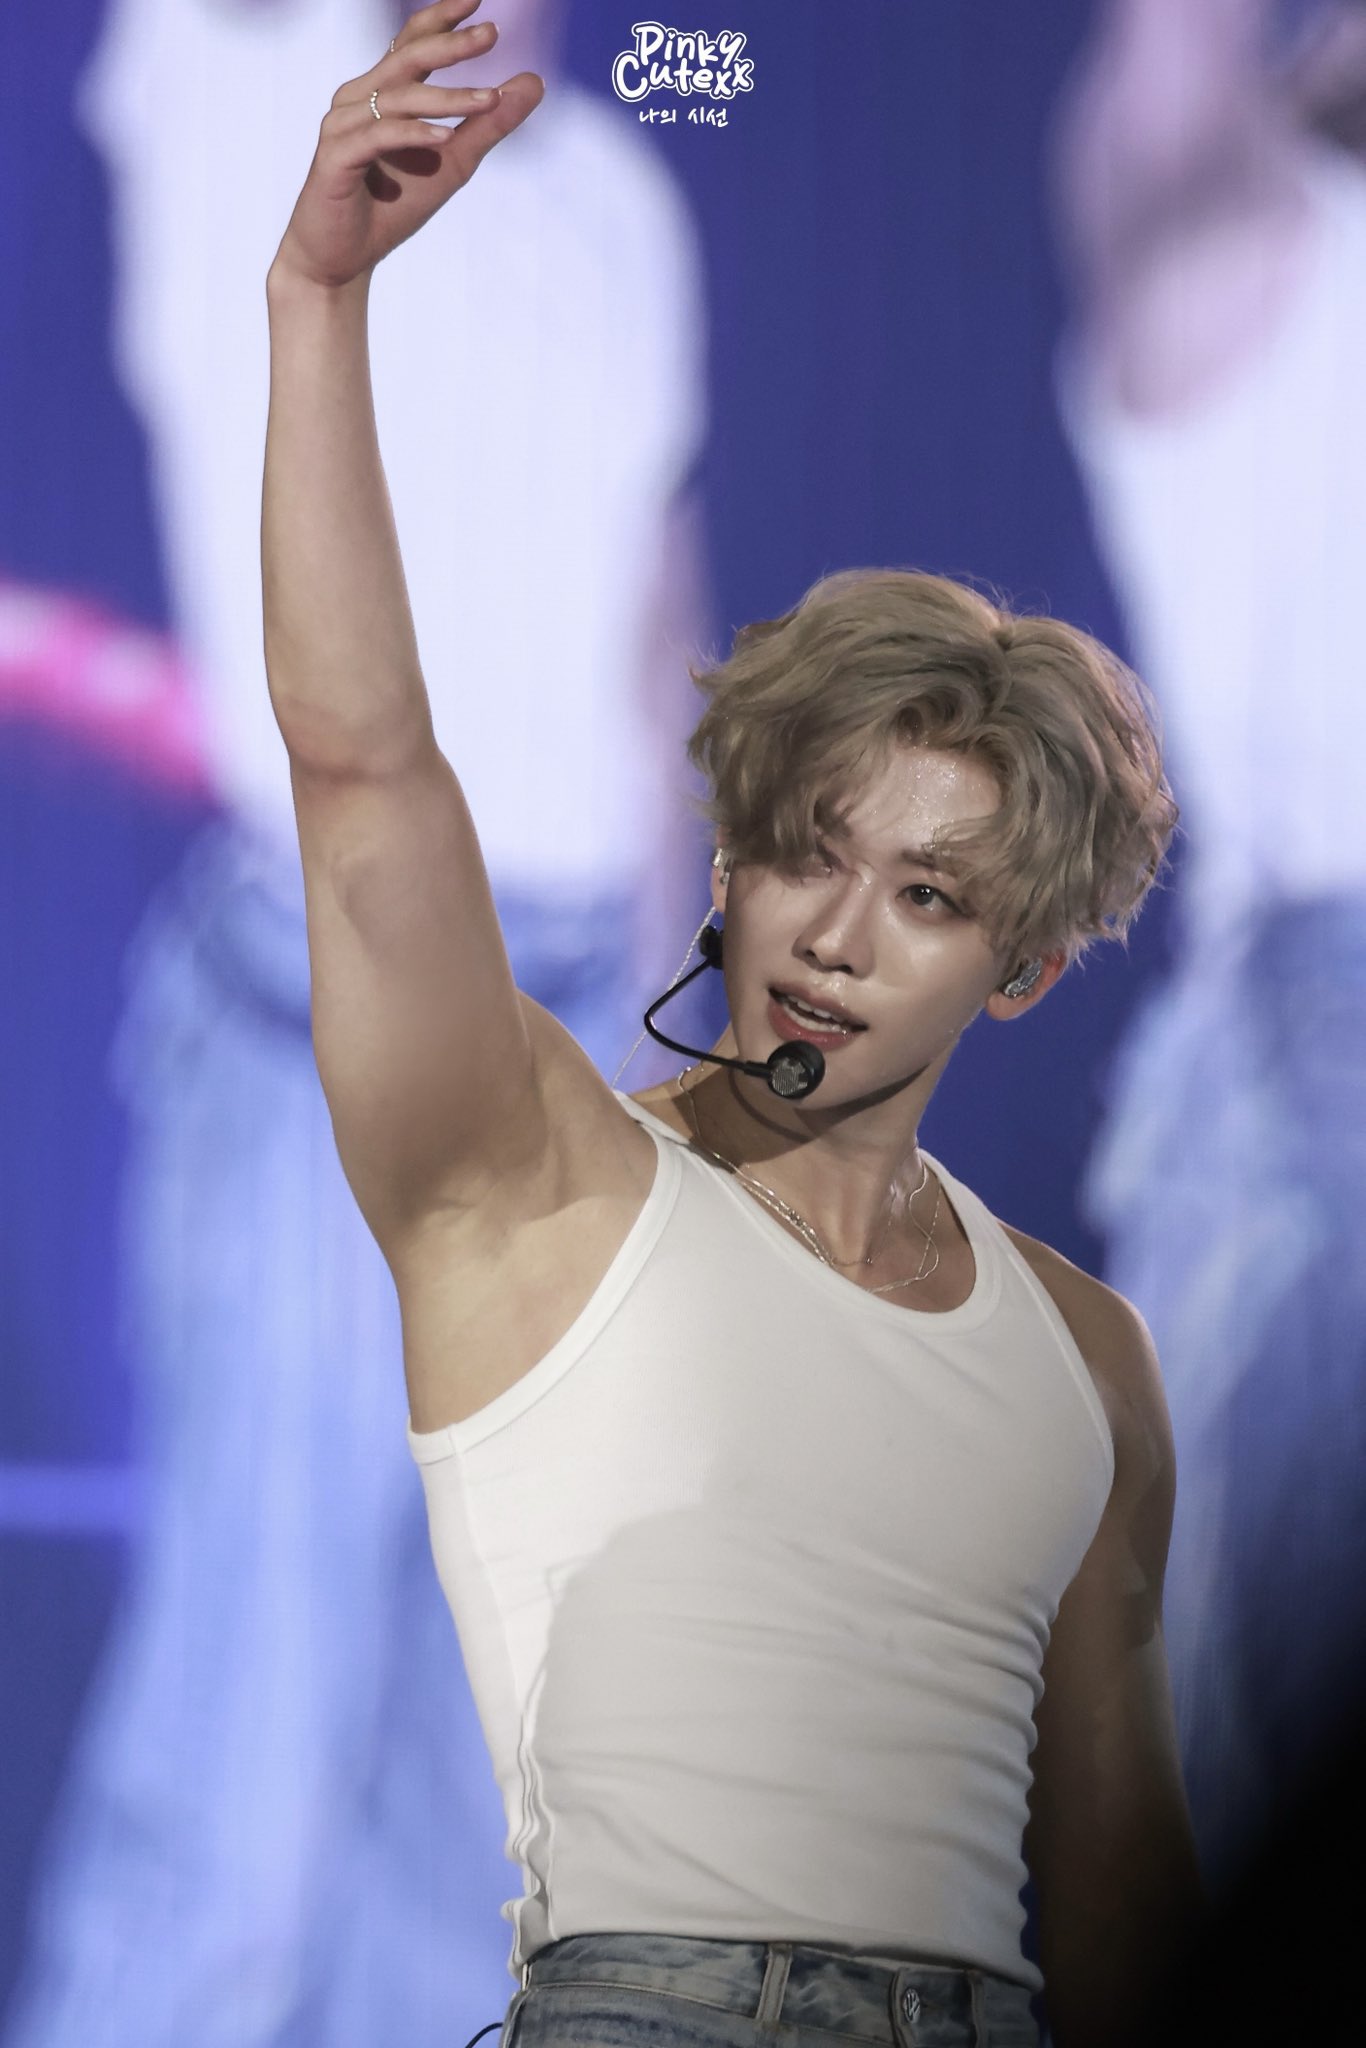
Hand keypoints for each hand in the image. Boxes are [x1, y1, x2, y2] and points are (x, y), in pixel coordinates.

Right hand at [270, 1, 542, 292]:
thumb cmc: (391, 209)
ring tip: (488, 100)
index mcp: (382, 93)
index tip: (479, 1)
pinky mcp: (334, 157)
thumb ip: (489, 124)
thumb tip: (534, 81)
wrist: (342, 260)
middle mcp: (358, 98)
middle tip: (492, 34)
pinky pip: (380, 136)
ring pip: (399, 97)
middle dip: (450, 45)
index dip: (442, 18)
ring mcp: (343, 125)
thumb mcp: (454, 163)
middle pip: (407, 58)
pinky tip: (446, 138)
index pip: (412, 42)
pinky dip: (414, 134)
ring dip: (446, 98)